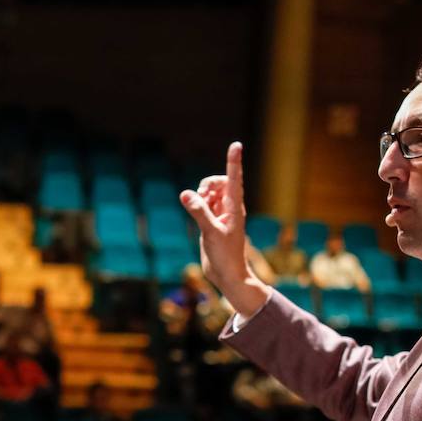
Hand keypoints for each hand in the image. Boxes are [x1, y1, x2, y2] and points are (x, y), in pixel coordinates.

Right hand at [180, 143, 253, 299]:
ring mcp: (220, 214)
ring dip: (200, 196)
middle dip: (206, 185)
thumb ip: (199, 212)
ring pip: (209, 193)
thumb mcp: (211, 233)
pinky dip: (197, 205)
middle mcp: (229, 207)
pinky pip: (203, 205)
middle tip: (202, 199)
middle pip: (218, 182)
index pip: (234, 179)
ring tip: (198, 211)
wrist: (227, 275)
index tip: (236, 145)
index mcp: (234, 207)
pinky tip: (197, 217)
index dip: (234, 161)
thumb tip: (185, 194)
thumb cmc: (226, 256)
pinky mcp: (211, 222)